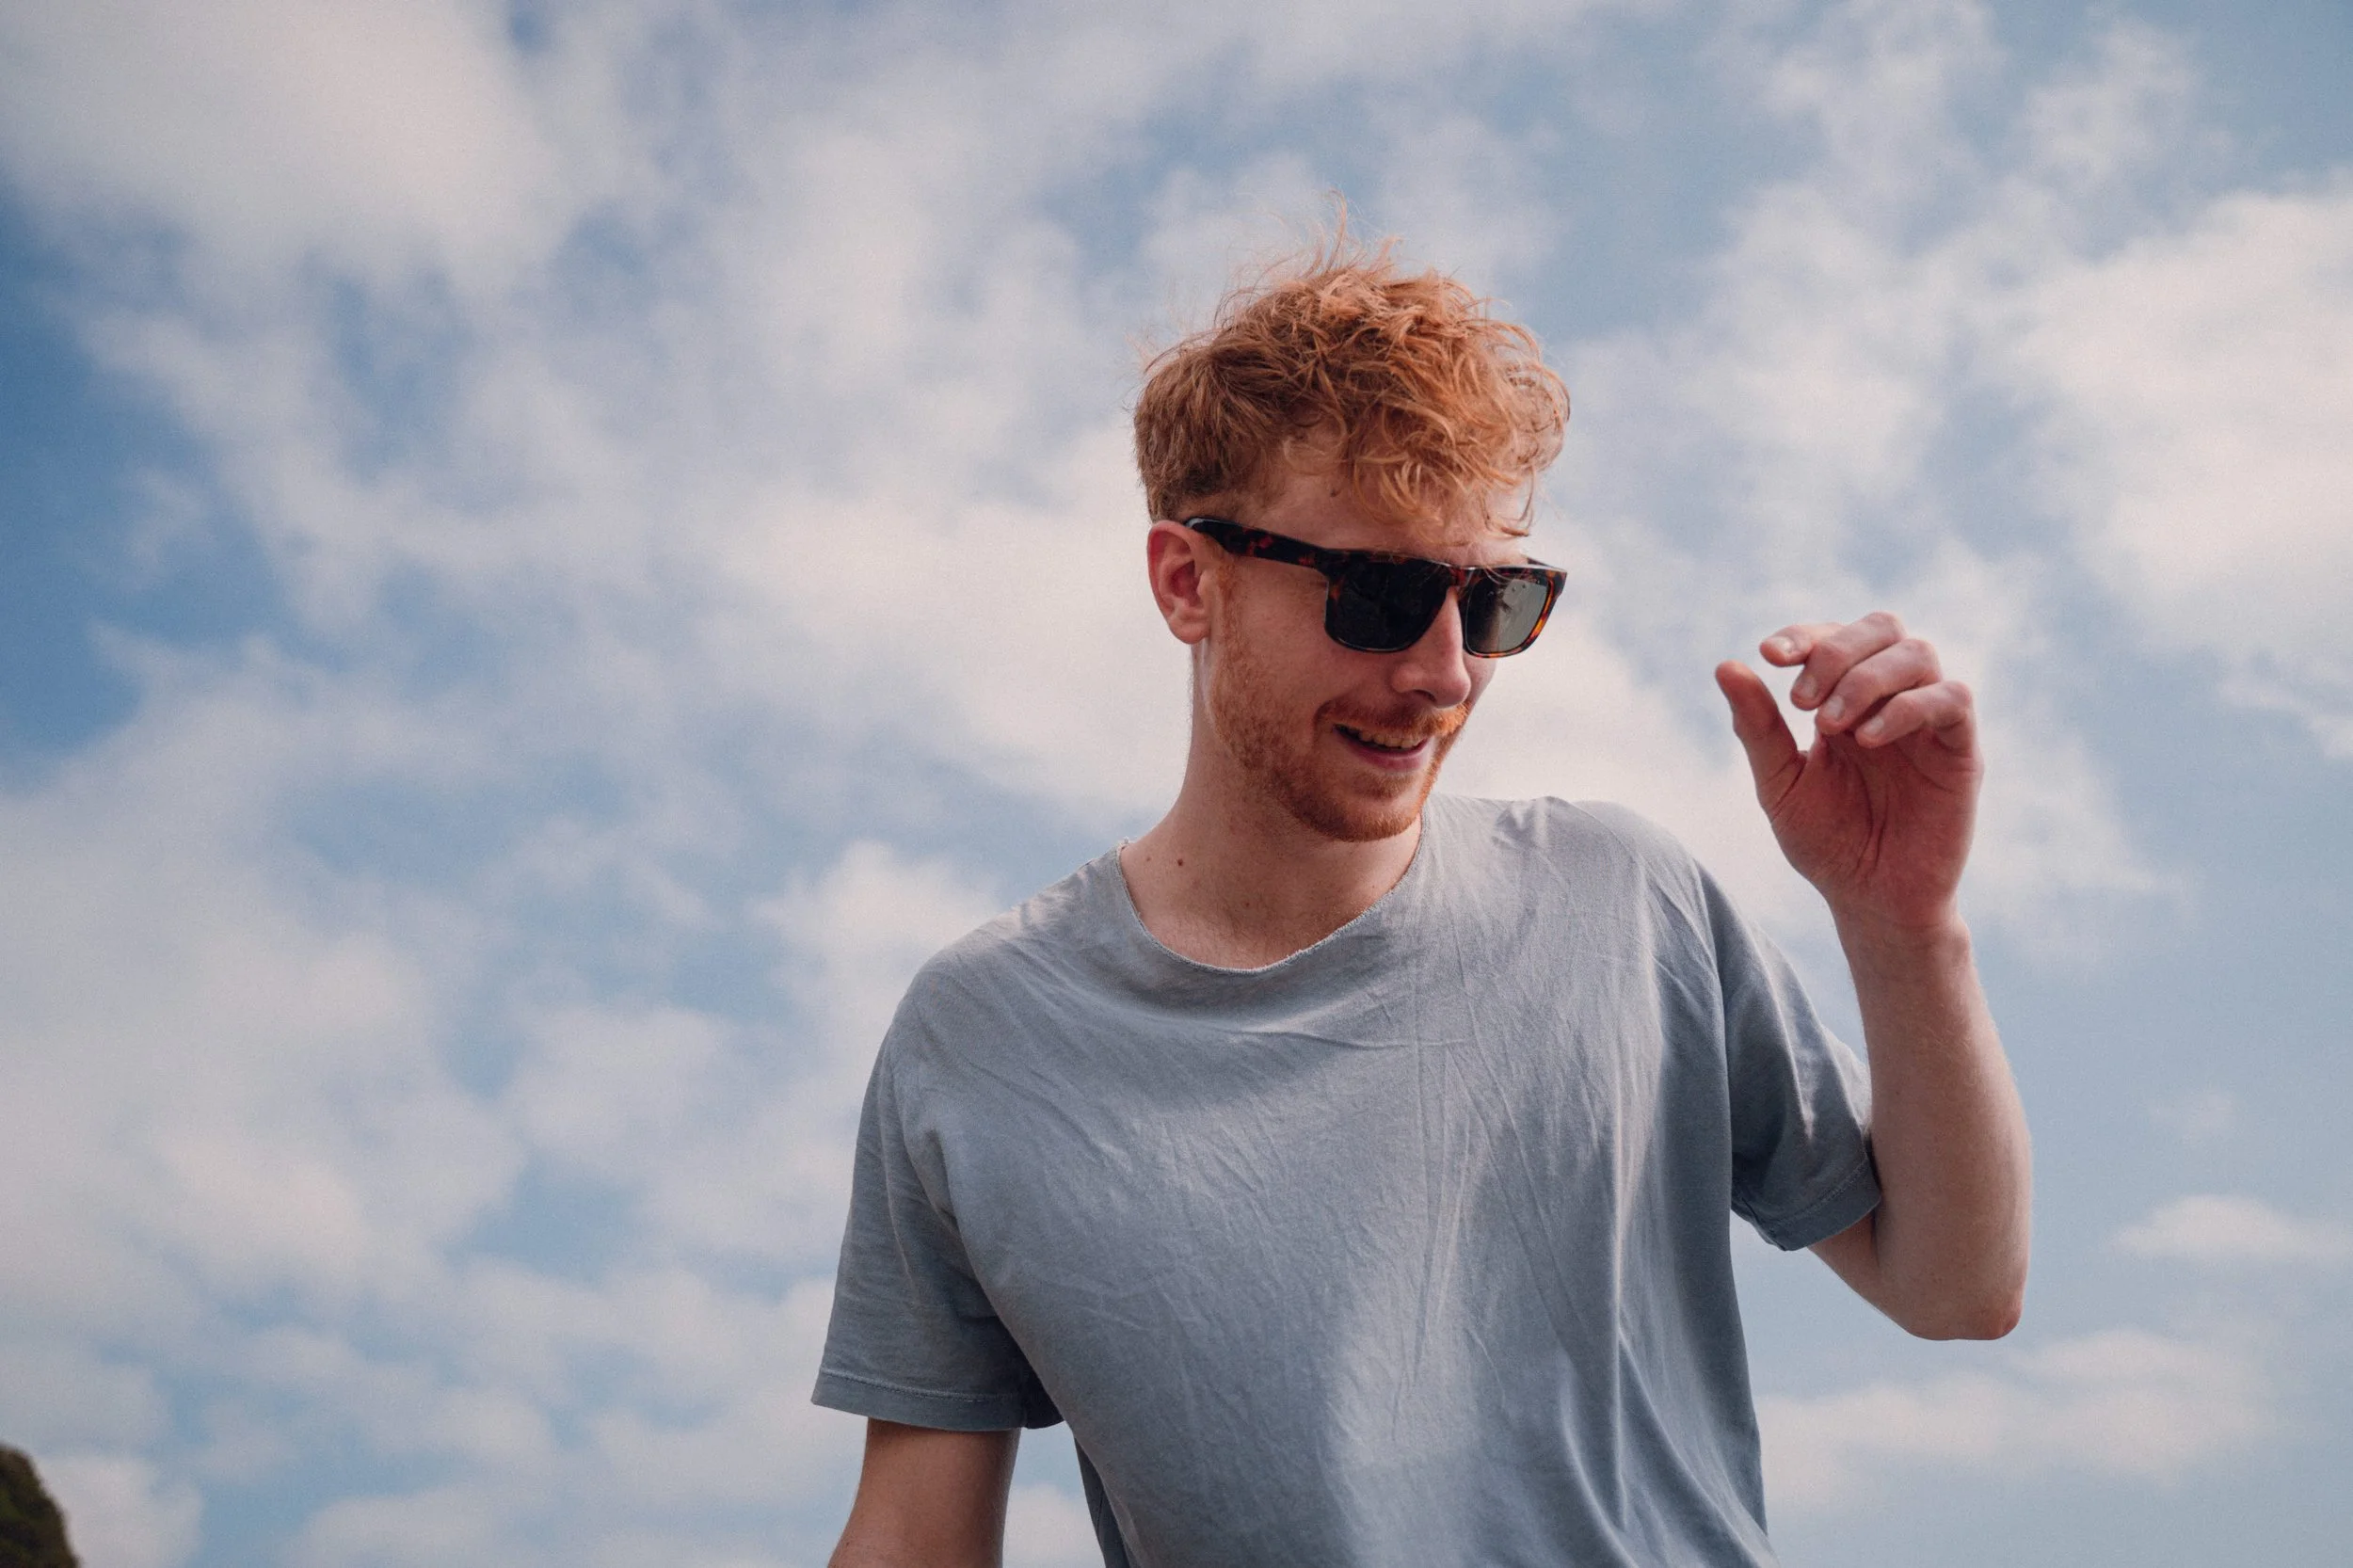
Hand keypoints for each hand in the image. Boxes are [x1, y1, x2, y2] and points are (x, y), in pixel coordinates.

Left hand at [1715, 612, 1980, 932]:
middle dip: (1836, 650)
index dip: (1804, 635)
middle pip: (1883, 627)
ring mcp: (1928, 722)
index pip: (1834, 637)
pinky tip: (1869, 738)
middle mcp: (1891, 699)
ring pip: (1918, 654)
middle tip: (1802, 702)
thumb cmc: (1826, 842)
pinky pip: (1952, 700)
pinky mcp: (1961, 751)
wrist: (1870, 900)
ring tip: (1830, 725)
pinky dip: (1907, 706)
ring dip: (1866, 679)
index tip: (1770, 656)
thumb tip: (1725, 666)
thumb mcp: (1780, 783)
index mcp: (1845, 699)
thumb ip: (1757, 727)